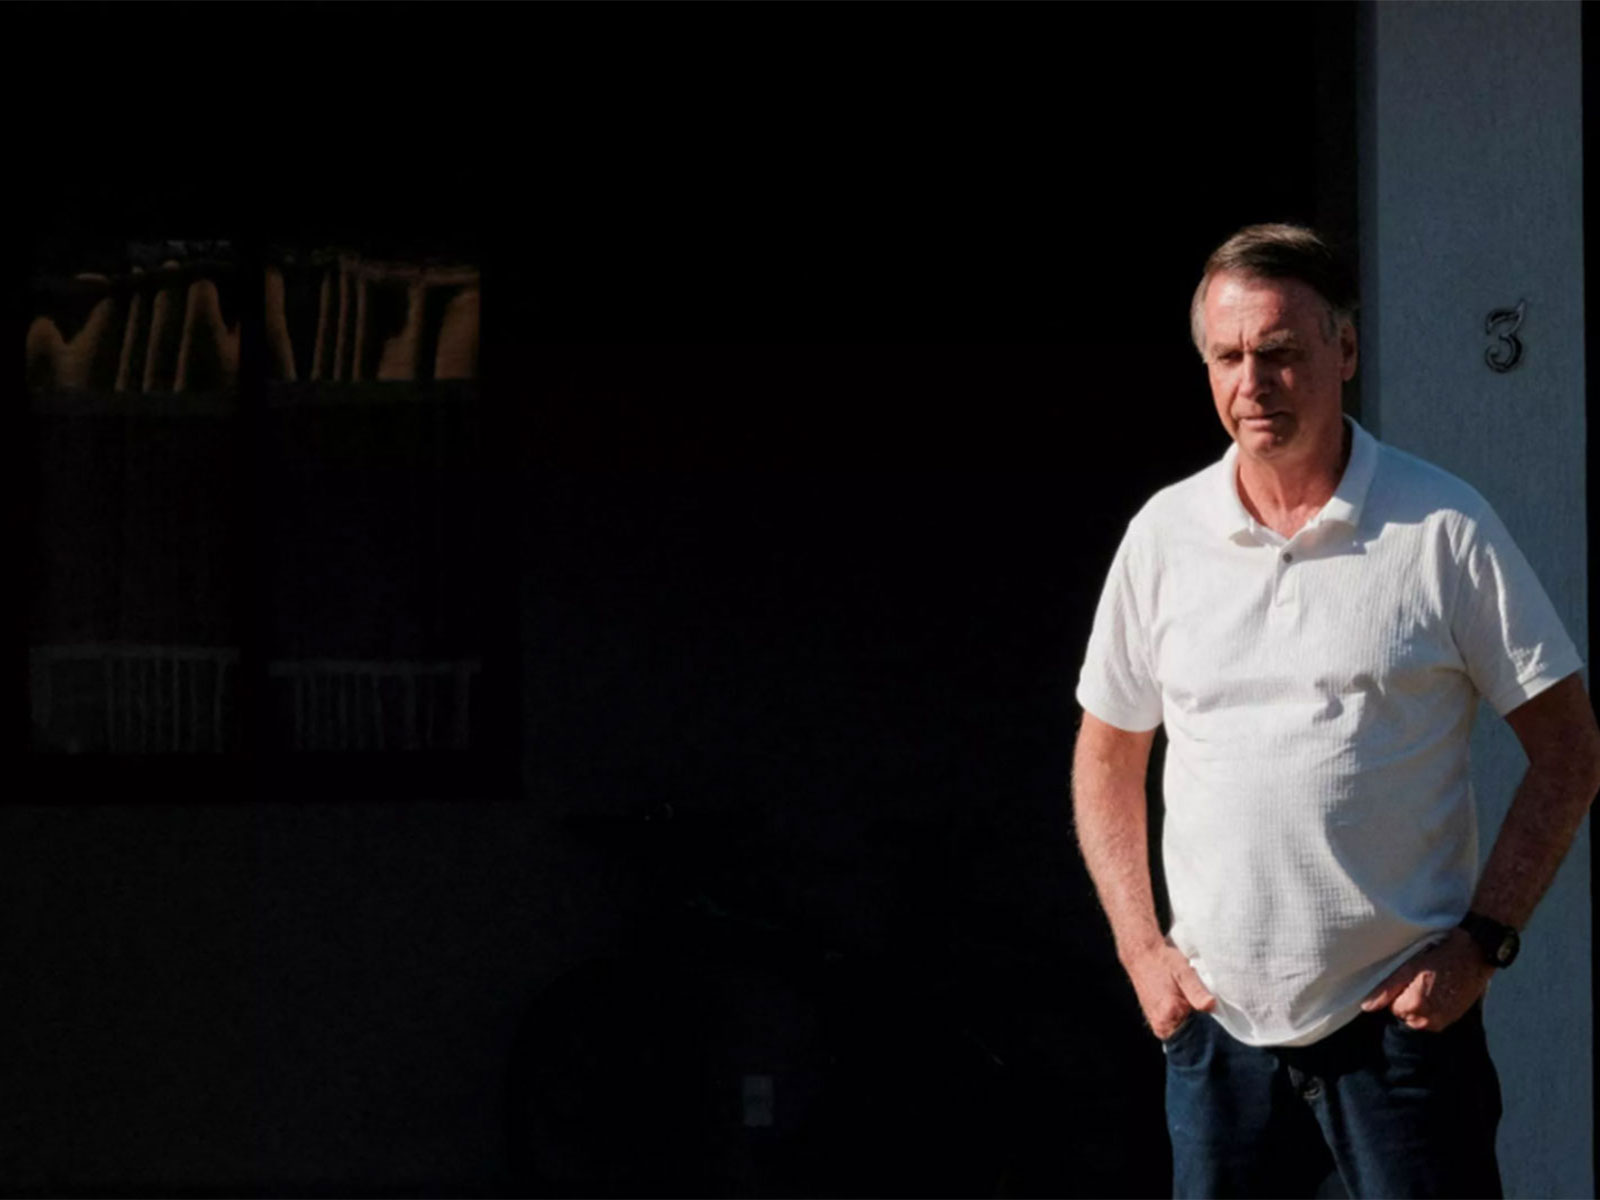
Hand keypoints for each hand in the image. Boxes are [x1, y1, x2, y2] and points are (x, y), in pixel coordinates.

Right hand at [1126, 938, 1216, 1038]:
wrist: (1142, 955)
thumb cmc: (1163, 961)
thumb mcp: (1183, 972)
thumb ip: (1197, 991)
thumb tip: (1211, 1006)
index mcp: (1169, 1015)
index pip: (1199, 1034)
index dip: (1211, 1025)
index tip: (1212, 1011)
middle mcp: (1161, 1025)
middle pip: (1192, 1035)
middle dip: (1202, 1023)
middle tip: (1200, 1000)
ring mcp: (1157, 1025)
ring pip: (1184, 1031)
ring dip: (1192, 1020)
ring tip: (1190, 999)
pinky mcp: (1156, 1021)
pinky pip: (1176, 1027)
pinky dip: (1184, 1018)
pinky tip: (1184, 1002)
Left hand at [1360, 929, 1494, 1030]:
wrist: (1474, 954)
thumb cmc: (1440, 957)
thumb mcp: (1409, 968)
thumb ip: (1387, 989)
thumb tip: (1367, 1007)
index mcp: (1414, 1007)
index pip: (1393, 1007)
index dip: (1400, 990)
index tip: (1413, 977)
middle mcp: (1429, 1021)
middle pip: (1405, 1014)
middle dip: (1409, 999)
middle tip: (1423, 979)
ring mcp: (1443, 1022)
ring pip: (1419, 1017)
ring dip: (1422, 1003)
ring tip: (1433, 984)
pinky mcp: (1454, 1020)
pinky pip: (1434, 1018)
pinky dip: (1434, 1007)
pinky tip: (1442, 990)